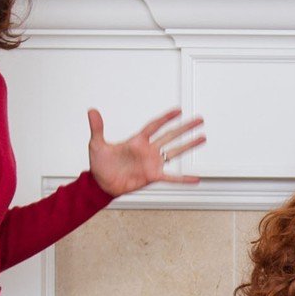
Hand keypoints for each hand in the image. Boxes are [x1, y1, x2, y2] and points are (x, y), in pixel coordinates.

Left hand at [86, 107, 206, 195]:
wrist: (101, 184)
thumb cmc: (100, 165)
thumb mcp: (97, 145)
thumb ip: (97, 128)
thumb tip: (92, 111)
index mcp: (137, 141)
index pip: (154, 126)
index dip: (166, 118)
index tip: (178, 110)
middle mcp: (148, 150)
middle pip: (170, 136)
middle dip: (185, 128)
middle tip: (199, 120)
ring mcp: (152, 163)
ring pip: (175, 152)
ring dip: (188, 145)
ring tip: (202, 138)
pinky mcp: (152, 176)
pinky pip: (171, 177)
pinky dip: (183, 179)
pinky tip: (196, 179)